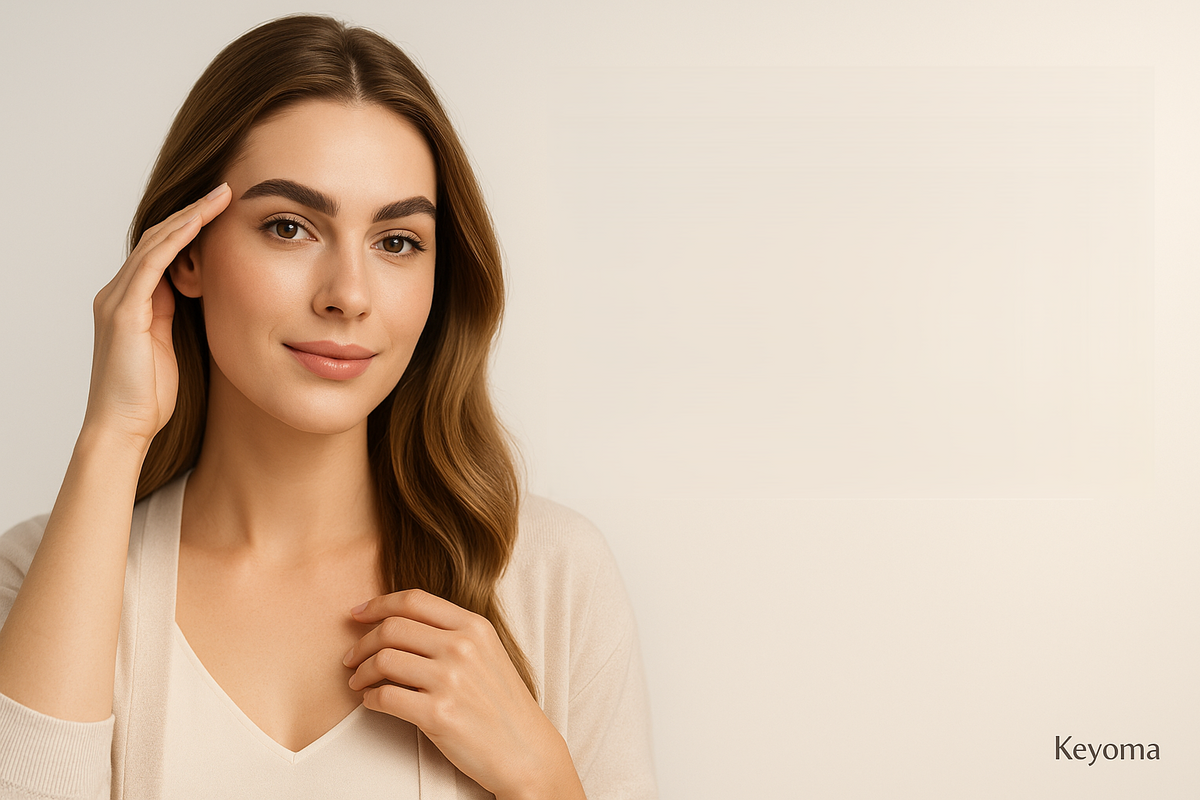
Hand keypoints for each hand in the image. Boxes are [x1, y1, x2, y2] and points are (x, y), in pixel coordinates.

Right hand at [82, 183, 230, 449]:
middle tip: (225, 191)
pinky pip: (151, 264)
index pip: (163, 251)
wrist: (125, 427)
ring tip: (220, 197)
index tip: (224, 210)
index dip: (191, 227)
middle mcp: (118, 294)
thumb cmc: (151, 395)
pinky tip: (199, 222)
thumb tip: (203, 295)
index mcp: (132, 302)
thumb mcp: (173, 346)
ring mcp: (117, 300)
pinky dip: (176, 240)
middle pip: (158, 238)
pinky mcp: (123, 312)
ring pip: (155, 243)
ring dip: (189, 217)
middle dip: (192, 212)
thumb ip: (179, 317)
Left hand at [344, 590, 585, 799]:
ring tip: (358, 683)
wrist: (525, 751)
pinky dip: (370, 700)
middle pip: (392, 628)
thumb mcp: (487, 653)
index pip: (414, 600)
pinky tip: (373, 703)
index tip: (358, 614)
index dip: (378, 604)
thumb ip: (451, 632)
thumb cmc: (501, 704)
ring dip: (360, 673)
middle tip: (351, 658)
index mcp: (474, 626)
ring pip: (383, 660)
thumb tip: (396, 621)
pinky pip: (385, 697)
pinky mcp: (438, 715)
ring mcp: (450, 680)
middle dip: (362, 642)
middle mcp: (462, 647)